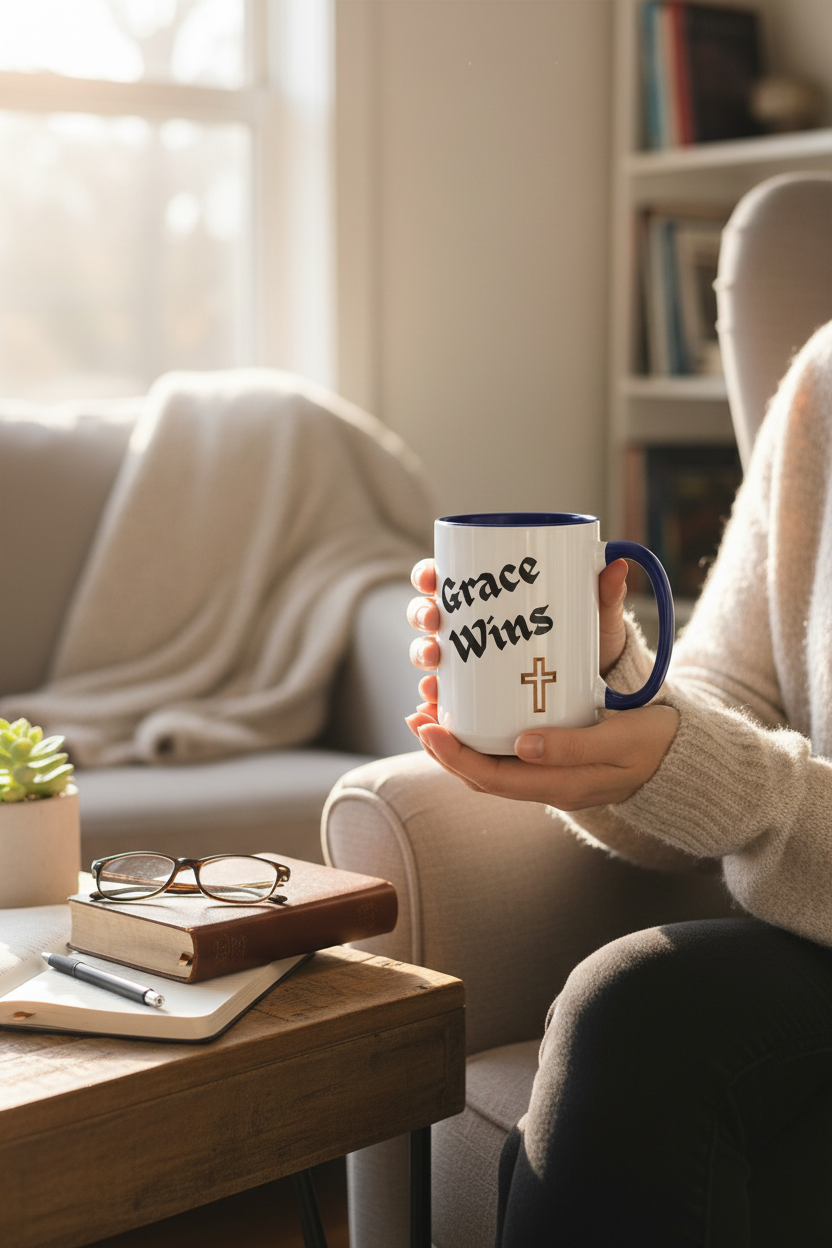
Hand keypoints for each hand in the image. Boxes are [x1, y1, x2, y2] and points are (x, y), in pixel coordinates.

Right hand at [405, 556, 629, 723]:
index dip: (428, 574)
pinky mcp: (476, 696)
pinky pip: (445, 695)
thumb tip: (617, 564)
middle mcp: (473, 626)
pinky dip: (434, 698)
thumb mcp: (596, 619)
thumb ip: (604, 594)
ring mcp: (472, 662)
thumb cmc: (590, 642)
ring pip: (431, 652)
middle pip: (431, 614)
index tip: (430, 577)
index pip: (447, 577)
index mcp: (492, 598)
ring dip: (421, 656)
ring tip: (434, 665)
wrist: (599, 689)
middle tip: (435, 623)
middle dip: (422, 615)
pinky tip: (431, 703)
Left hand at [409, 705, 678, 810]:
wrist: (680, 759)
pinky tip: (468, 718)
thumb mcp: (620, 741)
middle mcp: (549, 787)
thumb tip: (522, 745)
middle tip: (418, 715)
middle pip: (483, 777)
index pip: (494, 778)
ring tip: (431, 714)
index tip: (429, 726)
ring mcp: (550, 778)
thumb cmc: (652, 744)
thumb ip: (574, 746)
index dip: (455, 756)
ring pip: (491, 769)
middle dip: (445, 750)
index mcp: (562, 786)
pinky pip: (507, 759)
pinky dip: (481, 741)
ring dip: (458, 746)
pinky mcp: (553, 764)